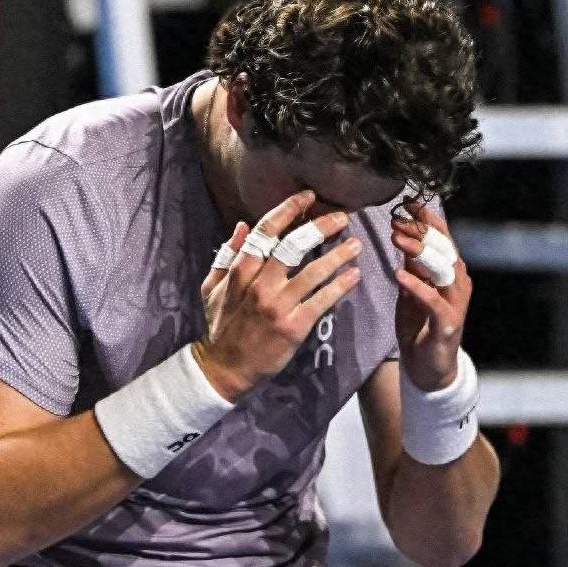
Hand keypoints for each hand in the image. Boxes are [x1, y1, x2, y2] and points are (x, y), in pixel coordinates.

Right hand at [193, 190, 361, 399]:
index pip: (266, 231)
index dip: (288, 209)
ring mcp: (278, 306)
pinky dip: (340, 286)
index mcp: (240, 272)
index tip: (308, 197)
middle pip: (294, 245)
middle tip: (342, 217)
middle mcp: (260, 285)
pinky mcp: (294, 327)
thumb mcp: (211, 289)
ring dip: (338, 255)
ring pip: (313, 271)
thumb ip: (226, 256)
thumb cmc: (220, 328)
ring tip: (356, 244)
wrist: (225, 369)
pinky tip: (354, 275)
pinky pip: (322, 301)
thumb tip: (243, 226)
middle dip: (321, 226)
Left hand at [390, 200, 471, 391]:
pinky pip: (432, 301)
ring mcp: (455, 302)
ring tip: (396, 237)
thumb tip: (401, 236)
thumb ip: (410, 267)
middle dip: (420, 230)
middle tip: (396, 218)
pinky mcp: (447, 323)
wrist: (428, 369)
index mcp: (450, 271)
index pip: (442, 237)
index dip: (426, 219)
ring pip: (441, 269)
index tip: (406, 202)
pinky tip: (399, 275)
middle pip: (443, 248)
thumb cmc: (420, 327)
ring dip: (418, 251)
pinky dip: (416, 287)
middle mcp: (458, 282)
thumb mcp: (410, 291)